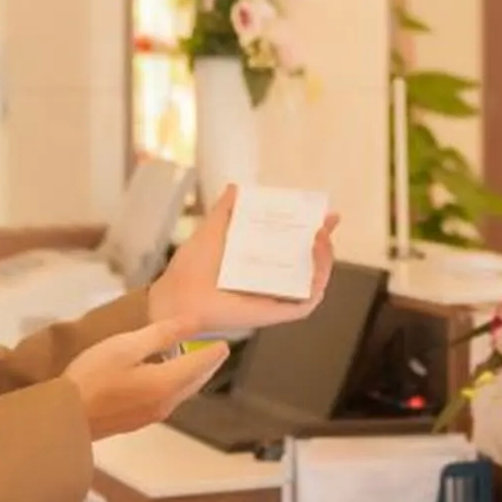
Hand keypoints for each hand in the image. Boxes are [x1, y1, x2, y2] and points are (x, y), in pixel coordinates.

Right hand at [63, 315, 230, 439]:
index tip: (224, 340)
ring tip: (197, 361)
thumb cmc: (93, 375)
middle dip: (208, 365)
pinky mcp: (139, 421)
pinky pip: (169, 400)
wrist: (65, 416)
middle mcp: (166, 402)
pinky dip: (178, 385)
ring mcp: (153, 415)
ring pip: (183, 392)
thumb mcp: (126, 346)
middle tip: (217, 351)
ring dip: (194, 376)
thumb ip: (162, 334)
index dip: (214, 351)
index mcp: (166, 382)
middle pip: (196, 381)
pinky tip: (169, 379)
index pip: (201, 363)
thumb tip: (195, 322)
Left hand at [147, 186, 340, 335]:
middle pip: (309, 265)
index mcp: (259, 265)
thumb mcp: (212, 230)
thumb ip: (225, 210)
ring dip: (325, 261)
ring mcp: (274, 299)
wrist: (175, 295)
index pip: (294, 249)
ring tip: (320, 239)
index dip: (313, 232)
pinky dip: (316, 284)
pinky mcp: (274, 313)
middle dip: (325, 244)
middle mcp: (270, 283)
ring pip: (314, 283)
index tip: (324, 214)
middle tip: (326, 224)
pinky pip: (306, 303)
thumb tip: (236, 187)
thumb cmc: (189, 268)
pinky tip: (315, 264)